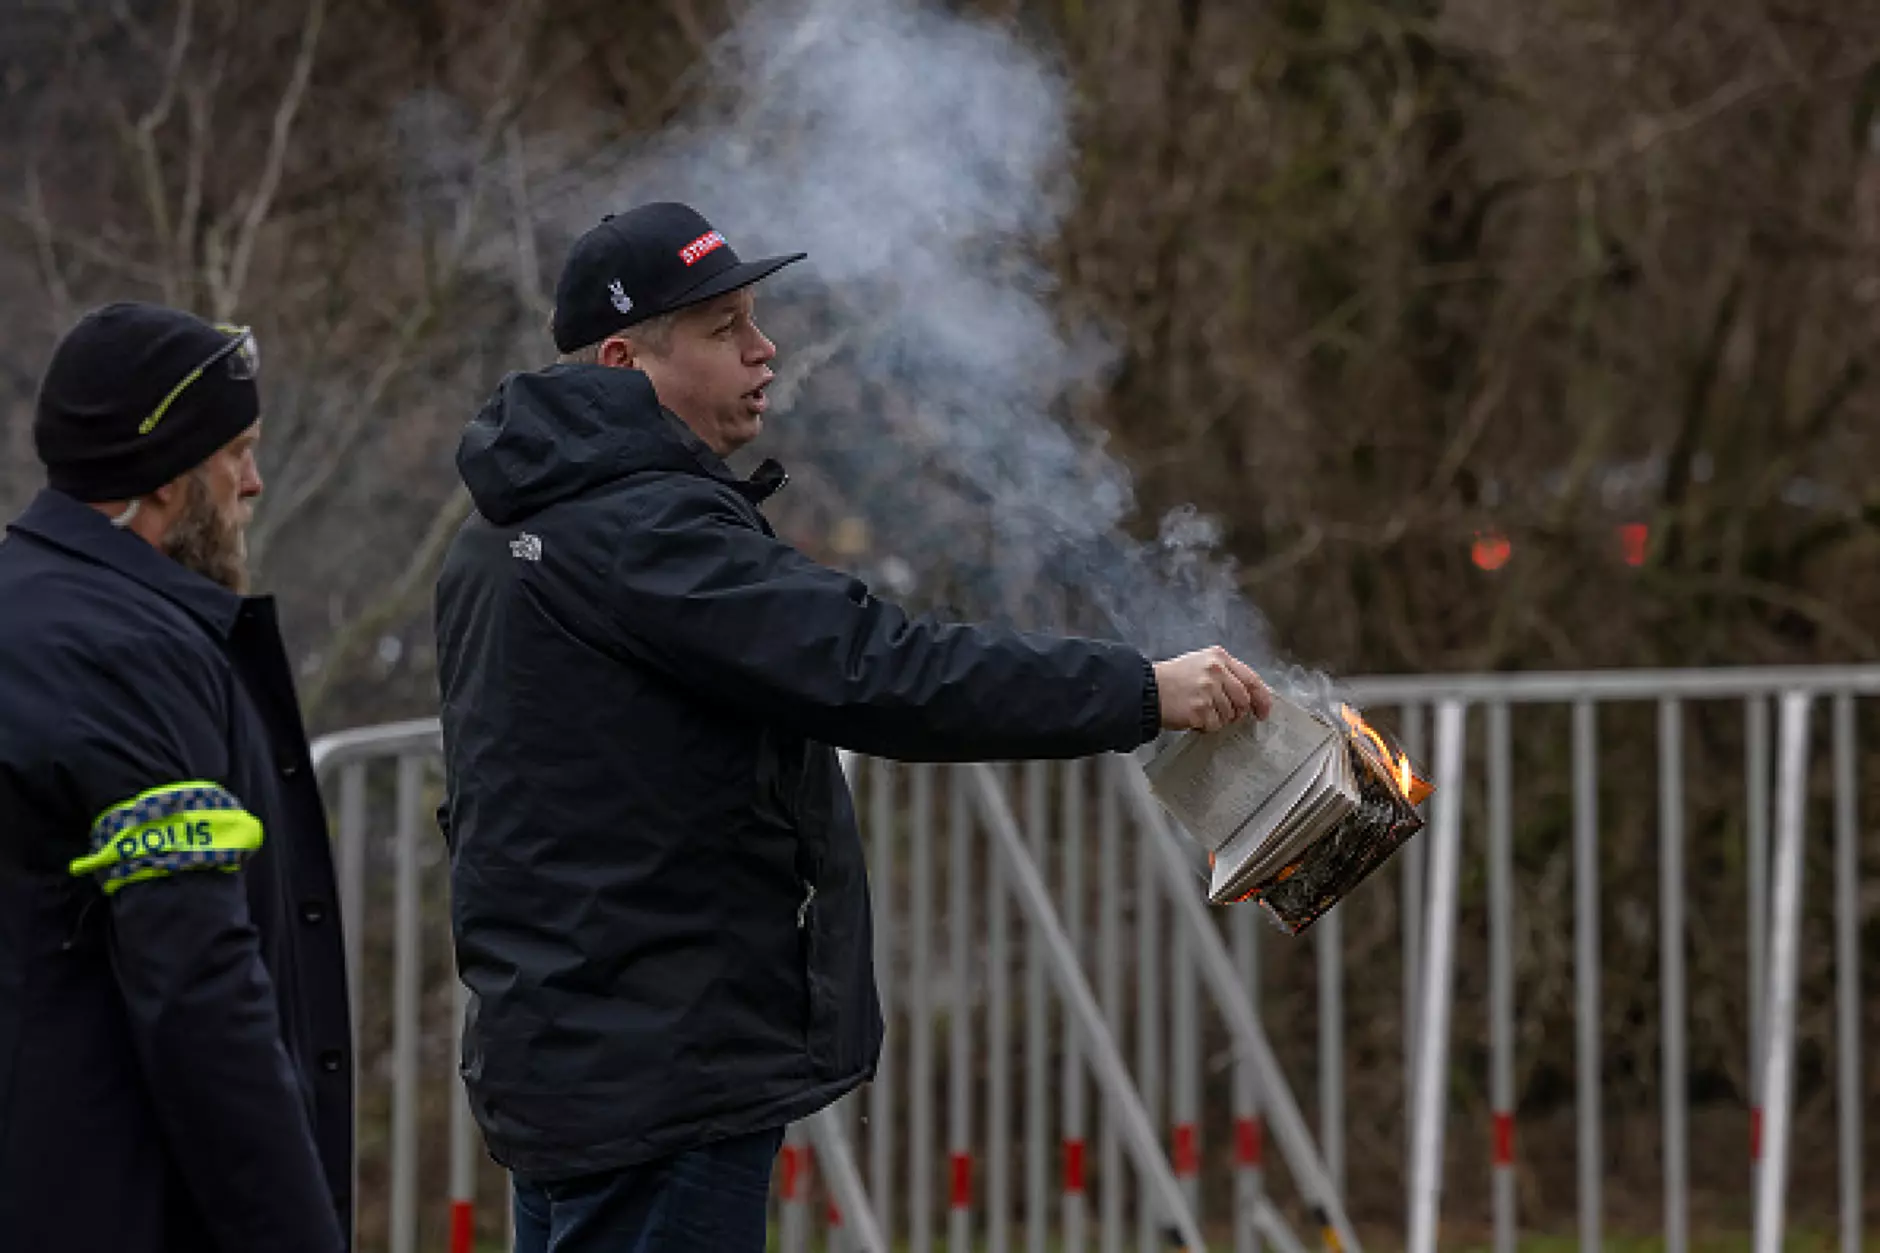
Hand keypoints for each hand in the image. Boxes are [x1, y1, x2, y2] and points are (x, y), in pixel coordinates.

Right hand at [1152, 646, 1272, 731]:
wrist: (1148, 689)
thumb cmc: (1174, 678)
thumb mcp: (1202, 664)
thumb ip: (1226, 674)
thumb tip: (1251, 695)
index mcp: (1219, 658)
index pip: (1252, 679)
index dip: (1262, 699)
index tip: (1263, 712)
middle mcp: (1217, 672)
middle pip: (1243, 701)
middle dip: (1237, 712)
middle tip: (1220, 713)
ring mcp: (1209, 691)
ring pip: (1230, 715)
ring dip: (1218, 719)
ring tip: (1200, 710)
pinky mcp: (1200, 709)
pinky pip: (1214, 725)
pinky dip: (1206, 726)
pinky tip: (1193, 717)